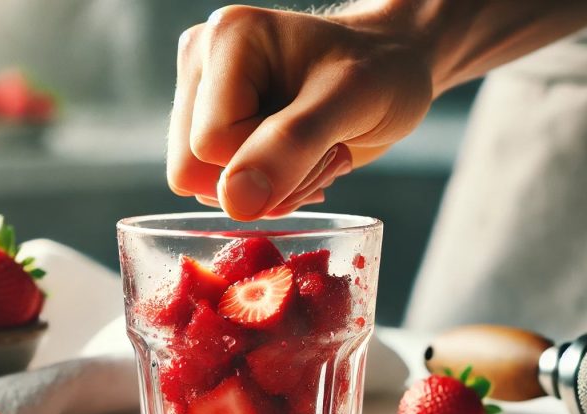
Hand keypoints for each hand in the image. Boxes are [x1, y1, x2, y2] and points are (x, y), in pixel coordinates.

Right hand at [167, 3, 434, 220]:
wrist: (394, 68)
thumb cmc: (382, 71)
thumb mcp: (350, 102)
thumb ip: (290, 147)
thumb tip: (233, 202)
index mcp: (226, 38)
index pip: (208, 145)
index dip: (265, 165)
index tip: (322, 142)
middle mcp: (200, 60)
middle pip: (192, 168)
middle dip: (263, 181)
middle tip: (319, 153)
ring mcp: (200, 92)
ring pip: (200, 184)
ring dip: (267, 187)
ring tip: (312, 152)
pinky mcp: (211, 120)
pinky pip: (214, 185)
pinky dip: (263, 187)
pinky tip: (298, 159)